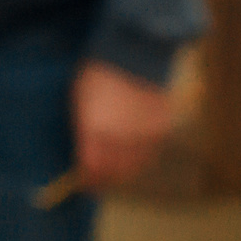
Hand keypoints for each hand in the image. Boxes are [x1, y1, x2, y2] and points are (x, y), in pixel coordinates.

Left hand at [71, 58, 173, 188]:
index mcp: (95, 130)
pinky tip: (132, 160)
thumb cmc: (96, 74)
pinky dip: (140, 160)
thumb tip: (85, 153)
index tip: (84, 185)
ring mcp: (144, 135)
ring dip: (123, 173)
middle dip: (105, 180)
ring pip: (135, 167)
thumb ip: (84, 131)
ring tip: (114, 174)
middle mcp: (121, 138)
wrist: (133, 55)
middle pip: (114, 172)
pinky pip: (150, 154)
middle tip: (99, 183)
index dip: (88, 180)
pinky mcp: (161, 129)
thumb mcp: (79, 102)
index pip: (92, 168)